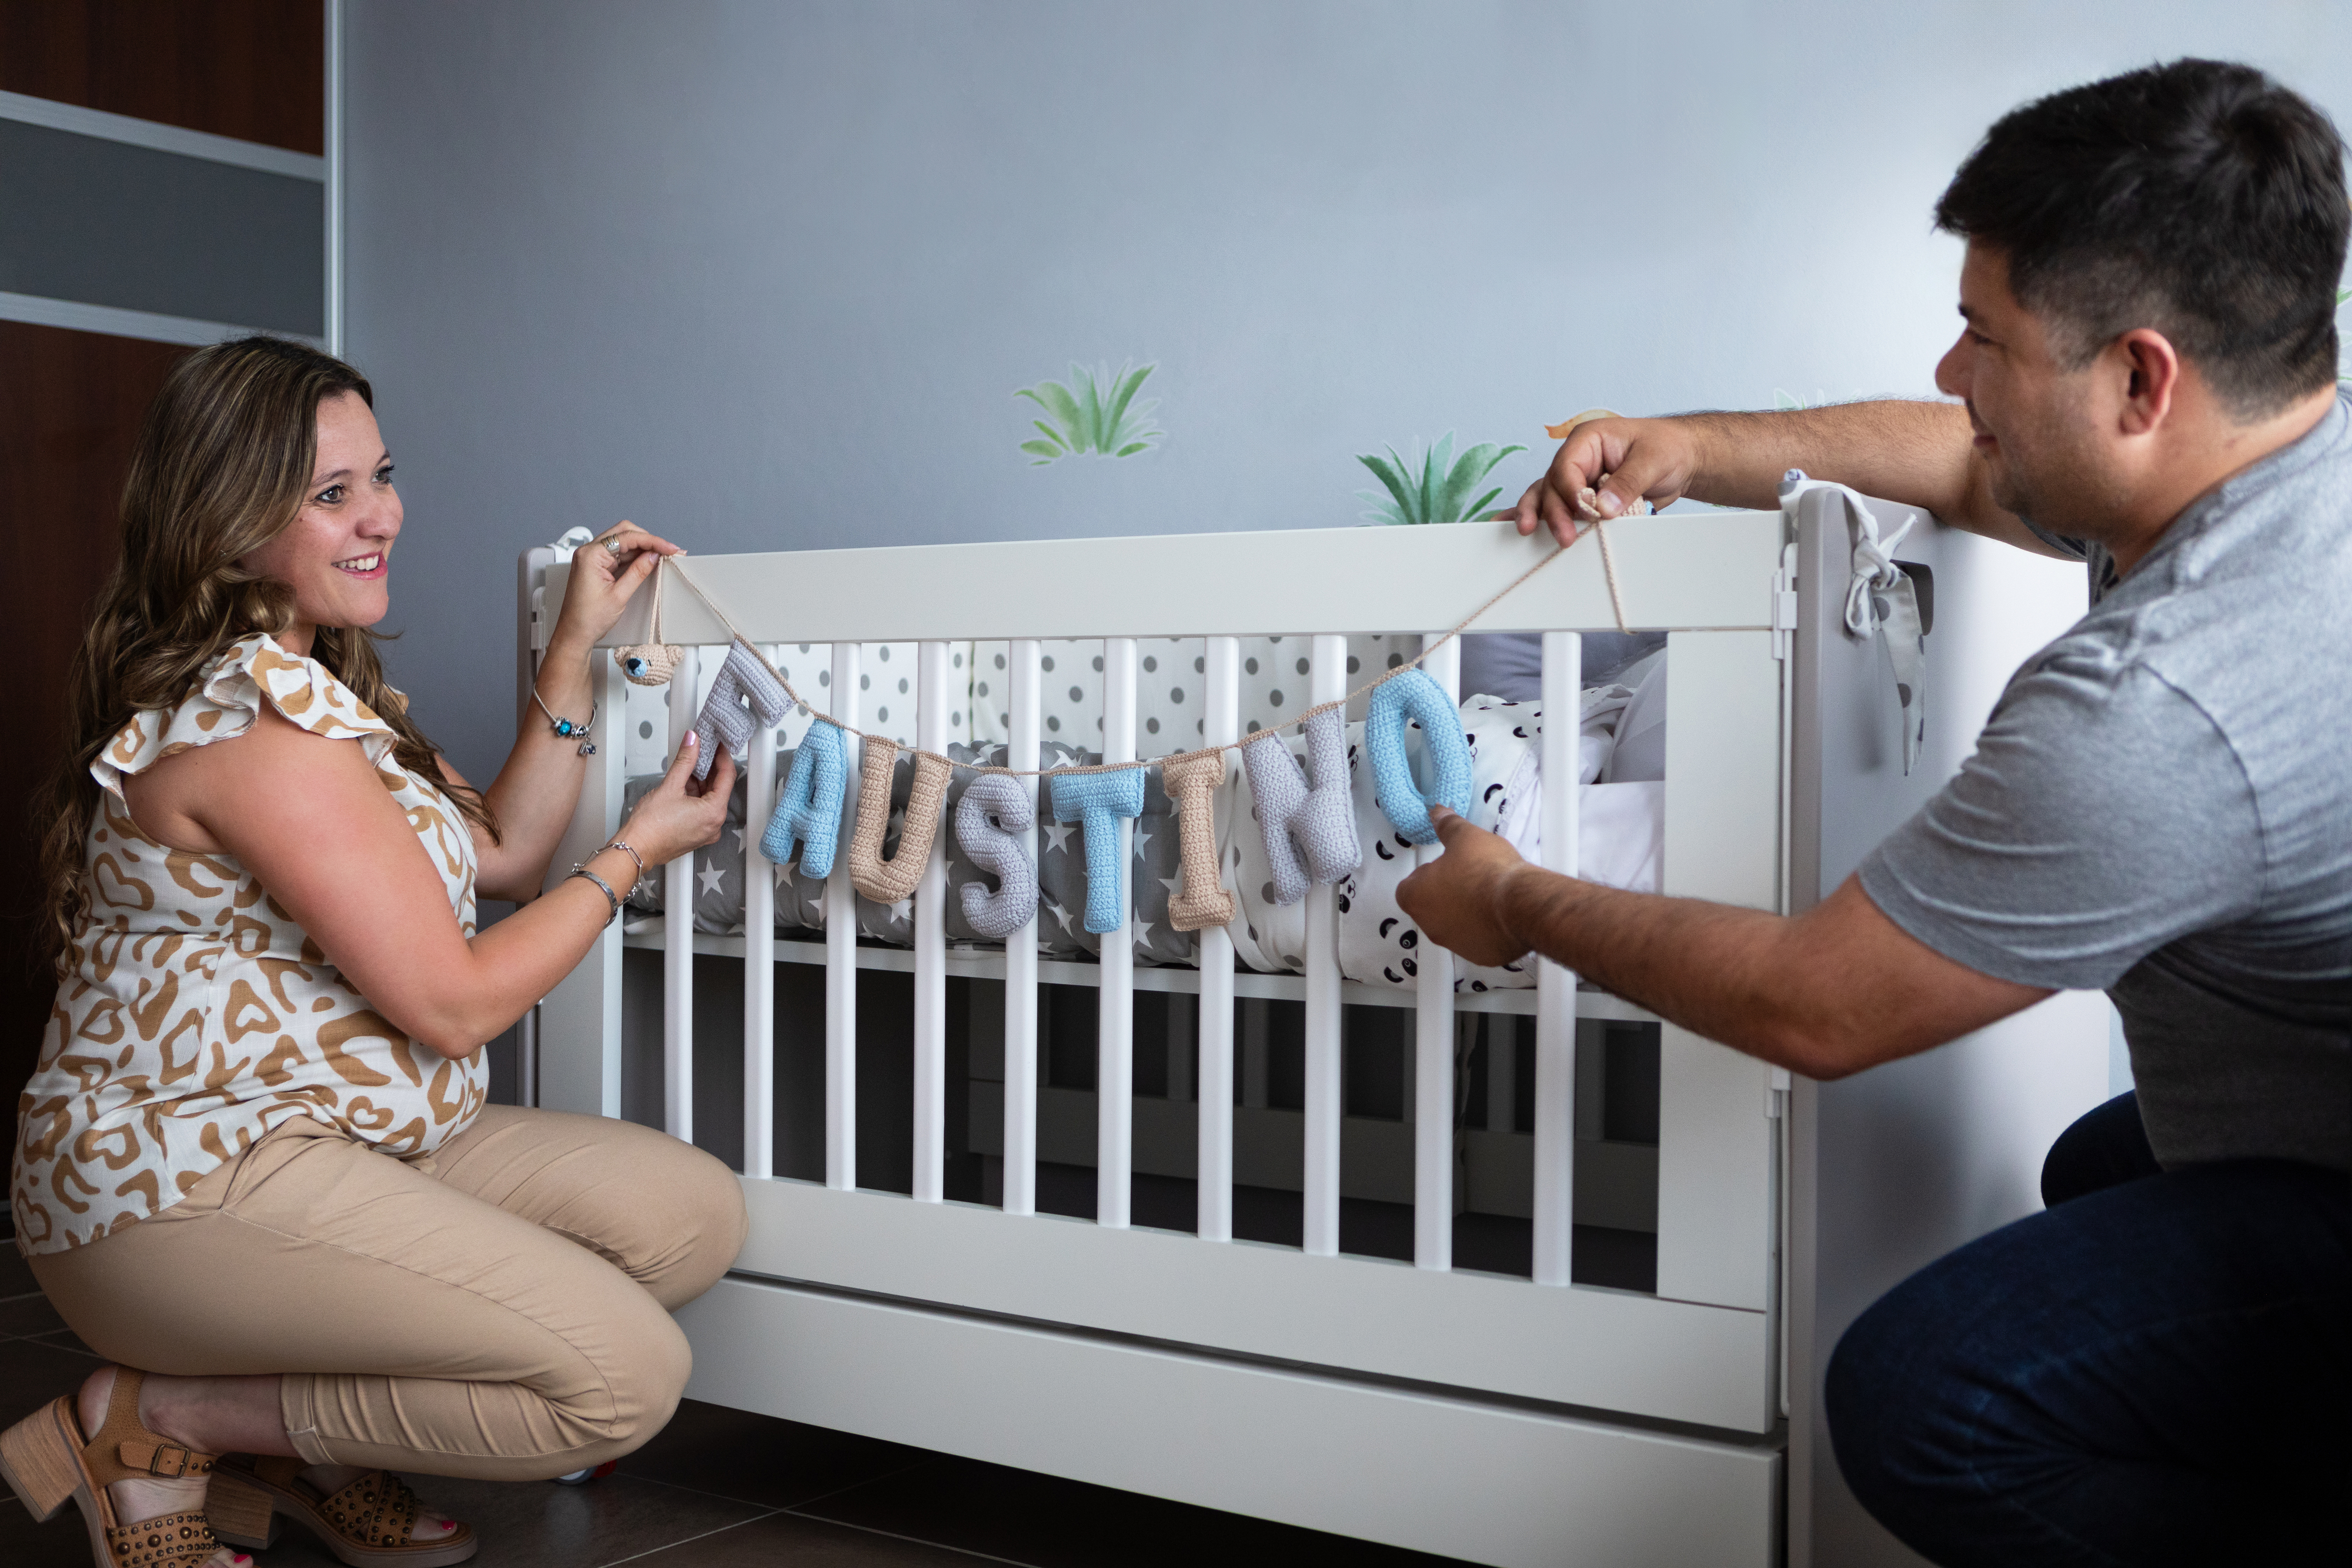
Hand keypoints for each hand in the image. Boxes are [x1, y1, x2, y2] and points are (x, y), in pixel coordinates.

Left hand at [549, 521, 685, 653]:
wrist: (574, 634)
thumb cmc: (587, 618)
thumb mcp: (619, 595)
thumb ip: (638, 572)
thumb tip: (653, 556)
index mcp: (590, 555)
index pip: (627, 537)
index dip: (652, 541)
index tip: (669, 547)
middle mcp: (589, 552)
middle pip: (624, 533)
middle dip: (647, 539)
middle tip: (667, 550)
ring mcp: (592, 559)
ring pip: (622, 542)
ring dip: (642, 548)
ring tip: (661, 556)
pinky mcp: (596, 567)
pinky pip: (618, 554)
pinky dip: (634, 556)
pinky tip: (647, 561)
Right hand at [617, 733, 735, 866]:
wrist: (635, 849)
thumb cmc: (650, 827)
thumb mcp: (670, 786)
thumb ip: (685, 760)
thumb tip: (692, 742)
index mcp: (714, 813)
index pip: (727, 777)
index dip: (722, 757)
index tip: (717, 745)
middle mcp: (714, 824)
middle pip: (719, 788)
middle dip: (710, 768)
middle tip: (702, 750)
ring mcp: (705, 831)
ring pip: (709, 798)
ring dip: (701, 781)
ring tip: (690, 764)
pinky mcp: (695, 834)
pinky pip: (702, 809)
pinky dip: (696, 795)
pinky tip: (685, 783)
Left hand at [1394, 806, 1538, 967]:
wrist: (1521, 903)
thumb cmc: (1488, 871)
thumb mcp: (1464, 836)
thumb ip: (1447, 825)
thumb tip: (1437, 813)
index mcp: (1416, 897)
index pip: (1408, 887)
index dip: (1427, 875)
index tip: (1444, 867)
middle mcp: (1430, 925)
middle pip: (1430, 907)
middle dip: (1446, 893)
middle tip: (1468, 877)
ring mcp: (1454, 943)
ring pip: (1454, 925)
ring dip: (1465, 912)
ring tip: (1487, 893)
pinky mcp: (1480, 955)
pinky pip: (1477, 940)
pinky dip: (1485, 929)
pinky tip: (1499, 913)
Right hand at [1507, 416, 1701, 545]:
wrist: (1682, 459)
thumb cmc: (1667, 448)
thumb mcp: (1652, 460)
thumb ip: (1627, 482)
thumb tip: (1603, 508)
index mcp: (1588, 440)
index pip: (1567, 467)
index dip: (1571, 492)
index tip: (1586, 512)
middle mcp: (1577, 459)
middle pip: (1552, 486)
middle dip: (1555, 512)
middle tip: (1565, 537)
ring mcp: (1578, 479)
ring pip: (1548, 497)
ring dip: (1541, 516)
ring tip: (1528, 532)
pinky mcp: (1584, 498)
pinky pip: (1559, 507)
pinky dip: (1542, 517)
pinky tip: (1522, 527)